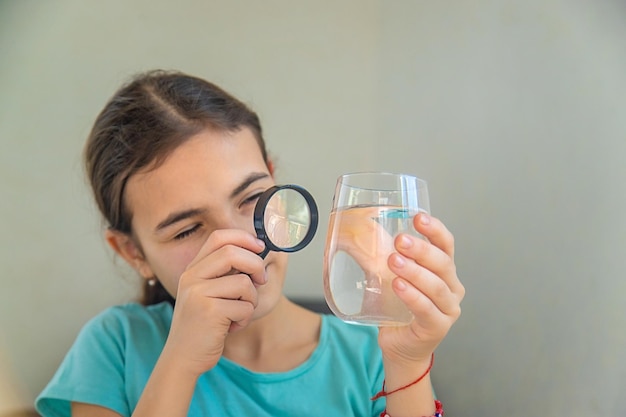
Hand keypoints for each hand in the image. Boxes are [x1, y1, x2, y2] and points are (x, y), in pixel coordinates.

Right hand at [160, 229, 266, 376]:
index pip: (218, 237)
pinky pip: (244, 307)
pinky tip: (233, 326)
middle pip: (233, 253)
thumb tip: (257, 251)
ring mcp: (198, 294)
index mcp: (193, 269)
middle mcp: (191, 277)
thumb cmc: (203, 324)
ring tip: (240, 312)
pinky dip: (245, 318)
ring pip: (243, 283)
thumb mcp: (207, 293)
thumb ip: (224, 273)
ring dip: (251, 300)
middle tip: (262, 280)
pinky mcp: (208, 312)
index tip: (260, 247)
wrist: (183, 356)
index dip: (243, 238)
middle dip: (256, 265)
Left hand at [378, 212, 464, 365]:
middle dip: (421, 249)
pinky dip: (413, 296)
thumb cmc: (398, 309)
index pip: (446, 244)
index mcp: (444, 270)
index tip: (418, 217)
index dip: (435, 229)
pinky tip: (399, 286)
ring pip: (436, 285)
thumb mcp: (391, 277)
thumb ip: (384, 257)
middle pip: (443, 262)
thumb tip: (359, 232)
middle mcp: (452, 287)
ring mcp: (448, 309)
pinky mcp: (438, 327)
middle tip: (400, 241)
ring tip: (394, 261)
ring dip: (414, 271)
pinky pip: (427, 309)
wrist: (400, 346)